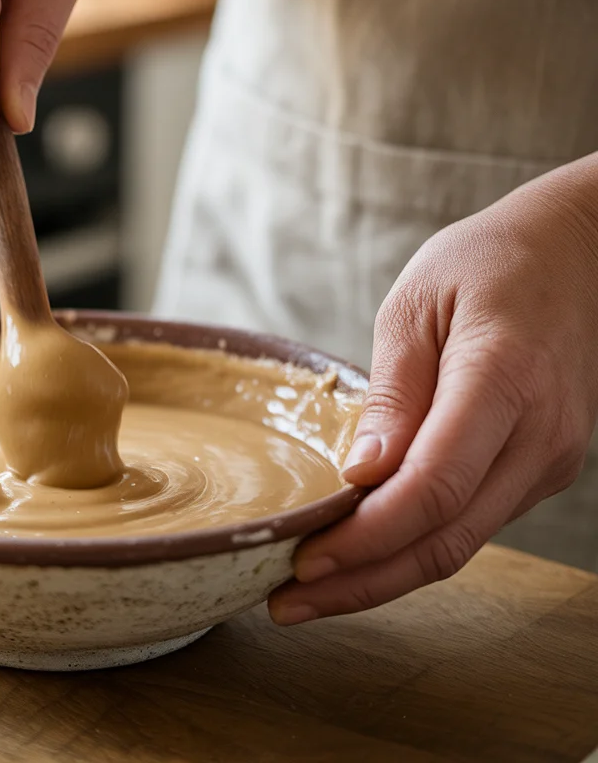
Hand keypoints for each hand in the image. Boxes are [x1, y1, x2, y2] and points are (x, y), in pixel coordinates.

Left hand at [269, 155, 597, 624]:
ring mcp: (550, 457)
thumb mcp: (416, 304)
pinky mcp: (540, 464)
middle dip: (363, 581)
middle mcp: (541, 434)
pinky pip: (473, 519)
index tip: (302, 561)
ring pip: (462, 541)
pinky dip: (415, 543)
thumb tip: (361, 476)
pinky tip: (364, 550)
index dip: (366, 537)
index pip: (435, 487)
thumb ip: (394, 393)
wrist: (575, 252)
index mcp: (505, 379)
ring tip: (310, 590)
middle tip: (286, 602)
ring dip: (385, 573)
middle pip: (448, 537)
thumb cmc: (487, 263)